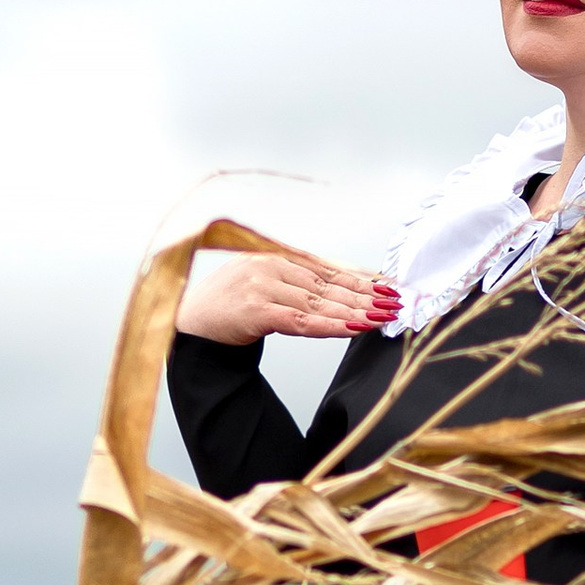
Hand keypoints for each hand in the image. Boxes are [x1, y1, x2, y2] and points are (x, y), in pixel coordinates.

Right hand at [175, 247, 398, 344]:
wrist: (188, 323)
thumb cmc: (226, 307)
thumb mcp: (262, 284)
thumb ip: (296, 283)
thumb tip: (342, 289)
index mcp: (275, 257)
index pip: (328, 267)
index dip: (361, 277)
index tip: (389, 286)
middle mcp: (271, 266)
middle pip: (329, 283)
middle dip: (367, 294)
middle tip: (396, 303)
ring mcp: (263, 287)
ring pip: (321, 301)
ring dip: (356, 310)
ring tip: (383, 316)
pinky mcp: (256, 311)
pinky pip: (303, 320)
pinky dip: (332, 324)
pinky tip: (354, 327)